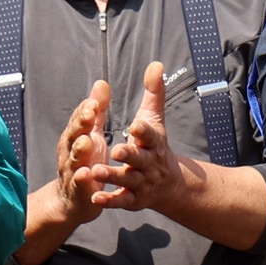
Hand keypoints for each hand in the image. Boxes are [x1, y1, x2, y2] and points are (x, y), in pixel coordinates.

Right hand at [52, 80, 110, 224]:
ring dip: (79, 151)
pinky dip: (81, 180)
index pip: (79, 121)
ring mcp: (73, 172)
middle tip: (89, 115)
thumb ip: (97, 112)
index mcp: (76, 138)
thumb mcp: (93, 134)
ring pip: (73, 160)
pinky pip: (79, 185)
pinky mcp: (79, 192)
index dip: (85, 111)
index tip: (95, 101)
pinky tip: (86, 174)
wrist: (73, 200)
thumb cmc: (86, 161)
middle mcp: (71, 153)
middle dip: (80, 126)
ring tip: (87, 142)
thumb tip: (102, 83)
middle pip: (73, 137)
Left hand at [93, 61, 193, 210]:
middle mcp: (149, 163)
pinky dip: (110, 200)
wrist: (169, 185)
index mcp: (153, 143)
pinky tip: (96, 198)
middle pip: (140, 158)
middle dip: (130, 154)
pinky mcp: (133, 199)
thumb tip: (156, 64)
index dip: (144, 130)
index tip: (136, 124)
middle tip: (117, 149)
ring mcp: (142, 182)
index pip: (151, 135)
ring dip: (113, 176)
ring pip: (128, 179)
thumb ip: (153, 93)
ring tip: (96, 171)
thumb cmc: (155, 147)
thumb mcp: (156, 120)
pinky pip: (121, 200)